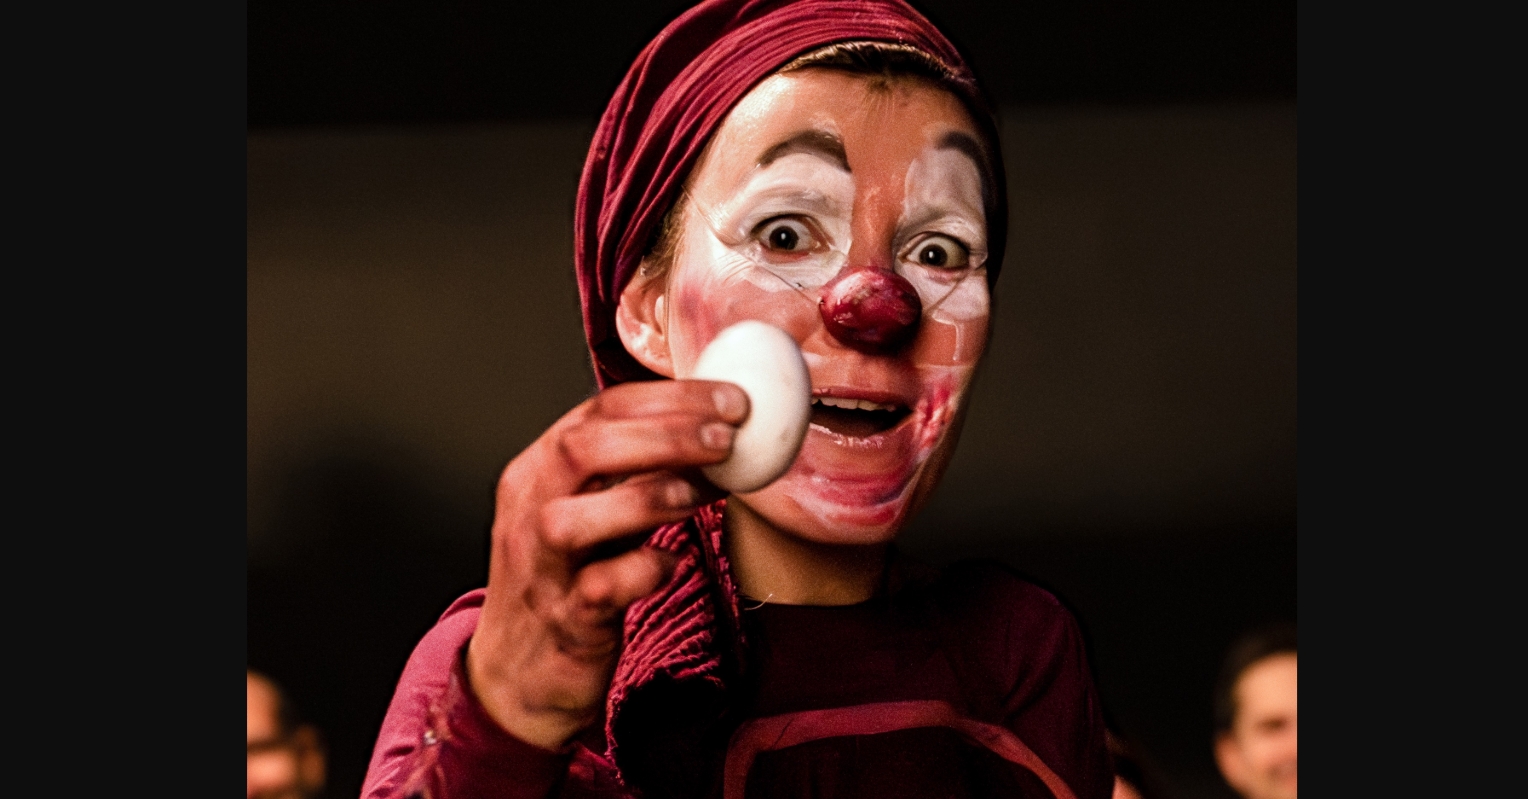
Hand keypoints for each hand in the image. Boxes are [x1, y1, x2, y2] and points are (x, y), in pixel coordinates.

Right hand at [465, 379, 747, 748]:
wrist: (521, 676)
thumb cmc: (568, 581)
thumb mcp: (594, 514)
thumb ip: (640, 475)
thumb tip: (721, 439)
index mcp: (539, 469)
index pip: (599, 411)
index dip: (669, 399)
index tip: (730, 400)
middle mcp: (530, 509)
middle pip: (582, 450)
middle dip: (663, 435)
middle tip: (727, 437)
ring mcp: (541, 567)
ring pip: (572, 519)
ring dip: (645, 497)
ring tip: (701, 493)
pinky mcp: (564, 619)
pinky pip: (598, 589)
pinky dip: (641, 570)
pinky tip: (671, 562)